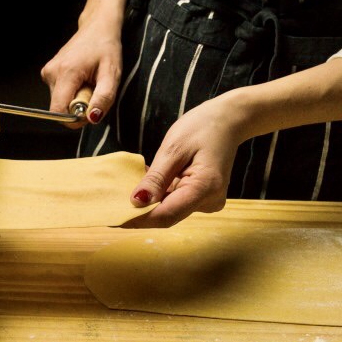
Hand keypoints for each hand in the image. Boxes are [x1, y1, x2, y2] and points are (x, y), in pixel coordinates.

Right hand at [40, 20, 122, 128]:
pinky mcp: (48, 73)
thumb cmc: (106, 47)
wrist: (97, 27)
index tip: (90, 109)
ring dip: (77, 99)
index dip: (74, 119)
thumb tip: (92, 118)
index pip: (59, 111)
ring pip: (60, 101)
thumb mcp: (112, 74)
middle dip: (79, 107)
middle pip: (60, 108)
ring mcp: (48, 72)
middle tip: (93, 89)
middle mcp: (52, 73)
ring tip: (88, 82)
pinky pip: (59, 93)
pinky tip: (82, 79)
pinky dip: (72, 92)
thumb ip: (104, 98)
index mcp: (66, 73)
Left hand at [123, 94, 245, 227]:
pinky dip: (159, 193)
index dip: (137, 219)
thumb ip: (156, 178)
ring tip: (131, 182)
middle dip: (140, 210)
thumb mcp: (174, 148)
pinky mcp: (202, 199)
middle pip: (167, 214)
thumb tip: (136, 203)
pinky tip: (149, 180)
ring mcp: (207, 202)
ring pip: (169, 208)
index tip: (112, 217)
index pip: (166, 215)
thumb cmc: (202, 127)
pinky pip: (175, 201)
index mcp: (205, 188)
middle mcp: (209, 202)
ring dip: (149, 200)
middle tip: (112, 201)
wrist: (229, 121)